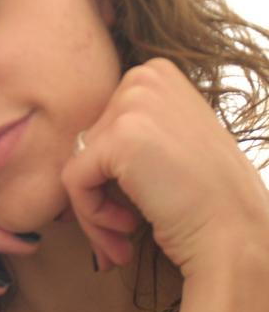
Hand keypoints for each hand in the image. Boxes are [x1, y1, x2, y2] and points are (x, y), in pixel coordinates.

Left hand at [61, 58, 268, 277]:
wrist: (238, 235)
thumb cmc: (206, 198)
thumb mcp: (169, 140)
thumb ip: (128, 131)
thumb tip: (79, 145)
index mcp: (156, 74)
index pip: (100, 126)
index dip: (107, 173)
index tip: (129, 204)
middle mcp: (144, 78)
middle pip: (86, 144)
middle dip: (98, 193)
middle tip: (122, 229)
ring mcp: (133, 104)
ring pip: (77, 164)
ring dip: (93, 210)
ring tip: (122, 236)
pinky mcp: (120, 137)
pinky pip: (73, 180)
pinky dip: (90, 214)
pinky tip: (127, 228)